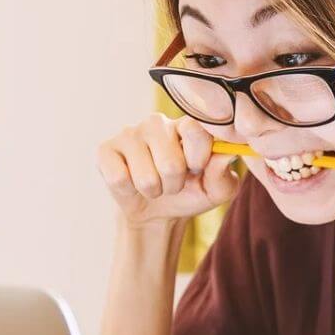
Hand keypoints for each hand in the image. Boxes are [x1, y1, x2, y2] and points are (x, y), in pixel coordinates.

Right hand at [96, 112, 240, 228]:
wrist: (158, 212)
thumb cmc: (191, 193)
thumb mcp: (216, 190)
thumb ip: (224, 173)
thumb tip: (228, 153)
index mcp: (187, 125)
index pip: (195, 131)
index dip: (198, 159)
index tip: (197, 169)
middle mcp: (157, 122)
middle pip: (171, 163)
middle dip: (175, 184)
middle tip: (173, 182)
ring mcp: (129, 133)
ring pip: (146, 177)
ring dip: (154, 190)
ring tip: (155, 184)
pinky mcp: (105, 149)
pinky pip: (119, 179)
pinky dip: (130, 191)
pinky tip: (131, 182)